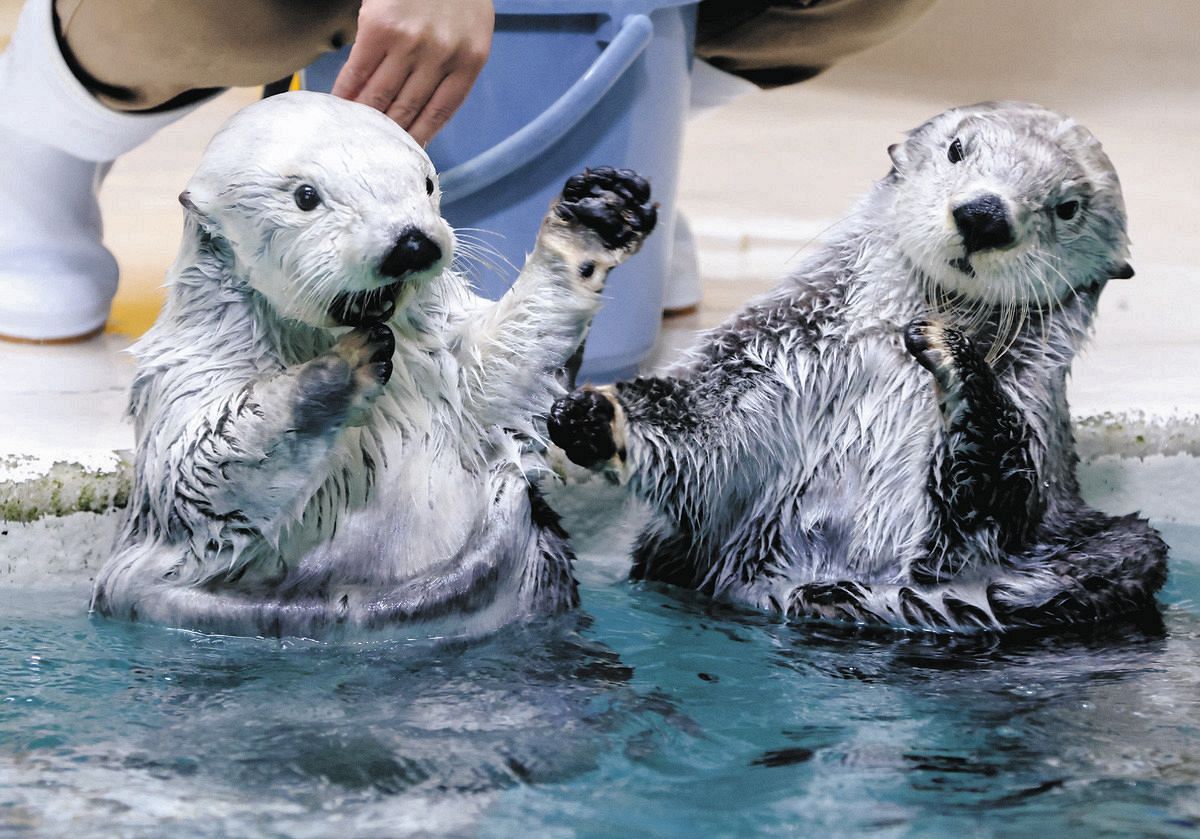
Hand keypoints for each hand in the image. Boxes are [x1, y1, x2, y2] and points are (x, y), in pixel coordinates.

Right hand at [332, 0, 493, 144]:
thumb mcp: (469, 28)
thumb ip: (454, 64)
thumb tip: (420, 106)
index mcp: (469, 60)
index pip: (440, 113)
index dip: (418, 139)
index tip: (403, 156)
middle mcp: (441, 56)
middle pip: (408, 110)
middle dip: (387, 135)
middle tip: (370, 154)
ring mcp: (410, 43)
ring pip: (381, 96)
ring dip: (363, 119)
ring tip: (350, 136)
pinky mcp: (379, 28)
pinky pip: (358, 72)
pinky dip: (346, 93)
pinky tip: (339, 106)